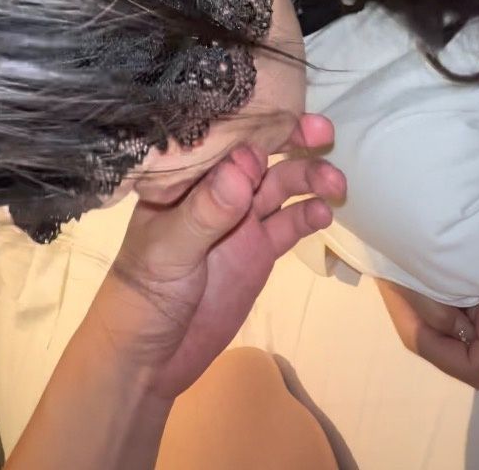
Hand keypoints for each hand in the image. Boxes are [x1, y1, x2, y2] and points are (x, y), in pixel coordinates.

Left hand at [91, 114, 344, 399]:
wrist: (148, 360)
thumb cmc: (142, 297)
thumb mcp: (169, 252)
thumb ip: (206, 211)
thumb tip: (245, 163)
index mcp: (184, 180)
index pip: (223, 139)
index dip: (257, 122)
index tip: (290, 117)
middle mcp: (214, 190)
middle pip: (259, 154)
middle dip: (292, 138)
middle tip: (324, 133)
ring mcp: (239, 220)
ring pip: (280, 185)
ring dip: (309, 177)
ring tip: (336, 184)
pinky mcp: (259, 250)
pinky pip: (289, 223)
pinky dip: (309, 214)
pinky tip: (324, 214)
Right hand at [376, 278, 478, 388]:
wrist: (391, 251)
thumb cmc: (403, 269)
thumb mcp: (422, 290)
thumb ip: (444, 317)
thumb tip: (471, 335)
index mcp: (424, 344)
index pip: (473, 370)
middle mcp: (432, 347)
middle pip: (477, 364)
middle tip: (475, 302)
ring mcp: (437, 336)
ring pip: (475, 348)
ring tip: (468, 294)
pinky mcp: (441, 323)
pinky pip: (468, 332)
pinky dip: (474, 317)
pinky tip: (464, 295)